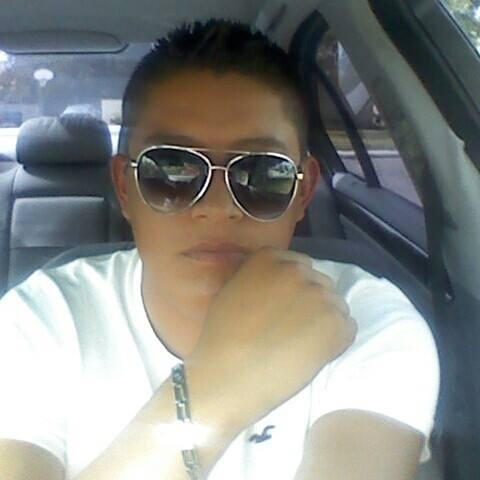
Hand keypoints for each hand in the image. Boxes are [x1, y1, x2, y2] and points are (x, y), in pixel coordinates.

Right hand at [185, 247, 356, 427]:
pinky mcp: (336, 323)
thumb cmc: (222, 338)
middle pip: (320, 283)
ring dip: (324, 323)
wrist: (228, 374)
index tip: (286, 308)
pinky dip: (336, 343)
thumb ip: (259, 279)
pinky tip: (312, 355)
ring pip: (336, 306)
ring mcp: (319, 295)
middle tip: (293, 330)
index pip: (299, 266)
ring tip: (302, 346)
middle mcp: (297, 270)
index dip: (295, 290)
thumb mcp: (234, 290)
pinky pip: (347, 328)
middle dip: (311, 304)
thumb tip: (277, 288)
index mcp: (270, 258)